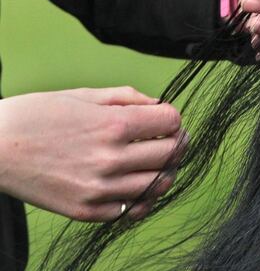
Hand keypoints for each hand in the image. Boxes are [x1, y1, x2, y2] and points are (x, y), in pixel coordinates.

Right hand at [0, 87, 184, 221]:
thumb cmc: (36, 115)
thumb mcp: (83, 94)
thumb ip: (127, 98)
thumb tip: (158, 105)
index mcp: (113, 125)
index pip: (172, 121)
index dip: (173, 118)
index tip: (165, 119)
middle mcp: (110, 159)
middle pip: (171, 153)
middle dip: (177, 142)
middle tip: (171, 139)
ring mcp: (99, 188)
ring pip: (158, 184)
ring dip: (164, 171)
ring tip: (155, 163)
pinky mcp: (86, 211)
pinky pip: (130, 209)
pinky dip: (138, 197)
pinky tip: (132, 184)